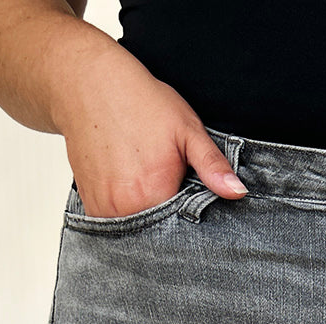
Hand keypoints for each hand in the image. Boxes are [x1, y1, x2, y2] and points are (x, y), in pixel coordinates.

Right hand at [52, 42, 247, 217]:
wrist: (87, 85)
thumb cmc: (141, 102)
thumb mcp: (186, 130)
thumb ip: (212, 165)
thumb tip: (238, 193)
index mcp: (154, 195)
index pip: (184, 232)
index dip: (193, 223)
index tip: (196, 208)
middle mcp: (125, 210)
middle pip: (159, 236)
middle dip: (172, 226)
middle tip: (174, 193)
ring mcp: (104, 210)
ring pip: (137, 234)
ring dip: (150, 222)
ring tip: (152, 190)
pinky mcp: (90, 207)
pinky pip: (116, 226)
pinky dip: (130, 218)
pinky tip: (135, 193)